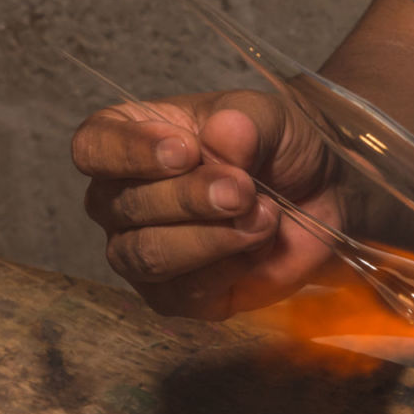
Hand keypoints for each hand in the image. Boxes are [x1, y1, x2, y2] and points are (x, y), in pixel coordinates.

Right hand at [72, 89, 341, 318]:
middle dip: (190, 198)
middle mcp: (121, 200)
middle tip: (243, 188)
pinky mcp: (180, 295)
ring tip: (264, 216)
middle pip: (123, 207)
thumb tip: (222, 136)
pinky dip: (230, 268)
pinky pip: (186, 292)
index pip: (93, 148)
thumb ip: (244, 123)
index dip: (131, 152)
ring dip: (210, 238)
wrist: (320, 194)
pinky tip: (261, 244)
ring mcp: (144, 252)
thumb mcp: (268, 118)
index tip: (185, 151)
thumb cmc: (276, 147)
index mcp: (127, 140)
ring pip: (148, 255)